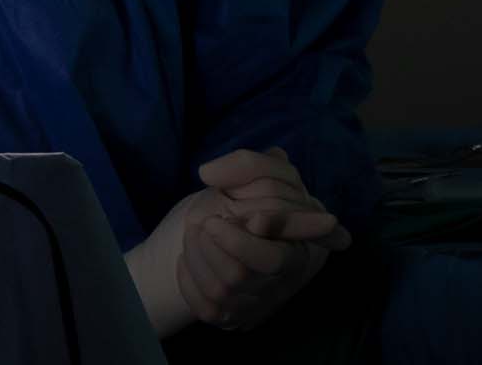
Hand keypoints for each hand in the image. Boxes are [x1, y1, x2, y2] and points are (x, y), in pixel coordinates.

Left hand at [125, 148, 350, 335]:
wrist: (213, 238)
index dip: (252, 241)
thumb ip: (254, 167)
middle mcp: (276, 284)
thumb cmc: (241, 204)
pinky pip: (201, 303)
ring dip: (198, 253)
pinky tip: (188, 259)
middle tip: (208, 221)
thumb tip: (234, 166)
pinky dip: (188, 276)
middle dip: (222, 243)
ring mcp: (251, 303)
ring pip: (219, 286)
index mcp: (293, 251)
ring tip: (196, 234)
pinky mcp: (226, 317)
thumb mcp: (253, 180)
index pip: (276, 257)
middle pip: (241, 273)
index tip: (250, 220)